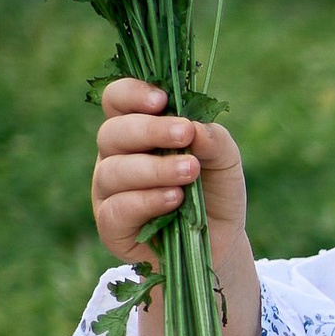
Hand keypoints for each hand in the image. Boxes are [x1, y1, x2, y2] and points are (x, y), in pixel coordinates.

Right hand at [94, 77, 246, 263]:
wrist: (219, 241)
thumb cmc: (215, 192)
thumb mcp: (225, 161)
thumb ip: (213, 140)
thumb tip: (194, 126)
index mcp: (137, 131)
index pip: (117, 100)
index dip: (132, 93)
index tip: (162, 99)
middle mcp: (116, 157)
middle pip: (112, 133)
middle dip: (149, 131)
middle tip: (184, 134)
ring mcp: (109, 191)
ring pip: (113, 171)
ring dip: (154, 168)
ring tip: (190, 172)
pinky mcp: (111, 226)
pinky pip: (116, 209)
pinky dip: (146, 201)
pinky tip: (173, 198)